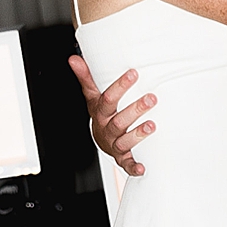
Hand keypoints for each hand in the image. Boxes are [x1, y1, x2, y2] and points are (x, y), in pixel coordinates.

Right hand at [68, 54, 155, 177]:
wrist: (100, 139)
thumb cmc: (101, 114)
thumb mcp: (93, 96)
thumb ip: (86, 77)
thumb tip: (74, 59)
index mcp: (100, 113)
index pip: (107, 99)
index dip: (120, 86)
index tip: (134, 73)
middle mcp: (106, 129)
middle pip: (118, 120)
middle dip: (135, 109)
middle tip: (151, 97)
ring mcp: (113, 144)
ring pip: (123, 141)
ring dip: (137, 134)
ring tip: (152, 125)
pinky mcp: (122, 158)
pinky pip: (126, 164)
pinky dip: (133, 167)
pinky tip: (142, 167)